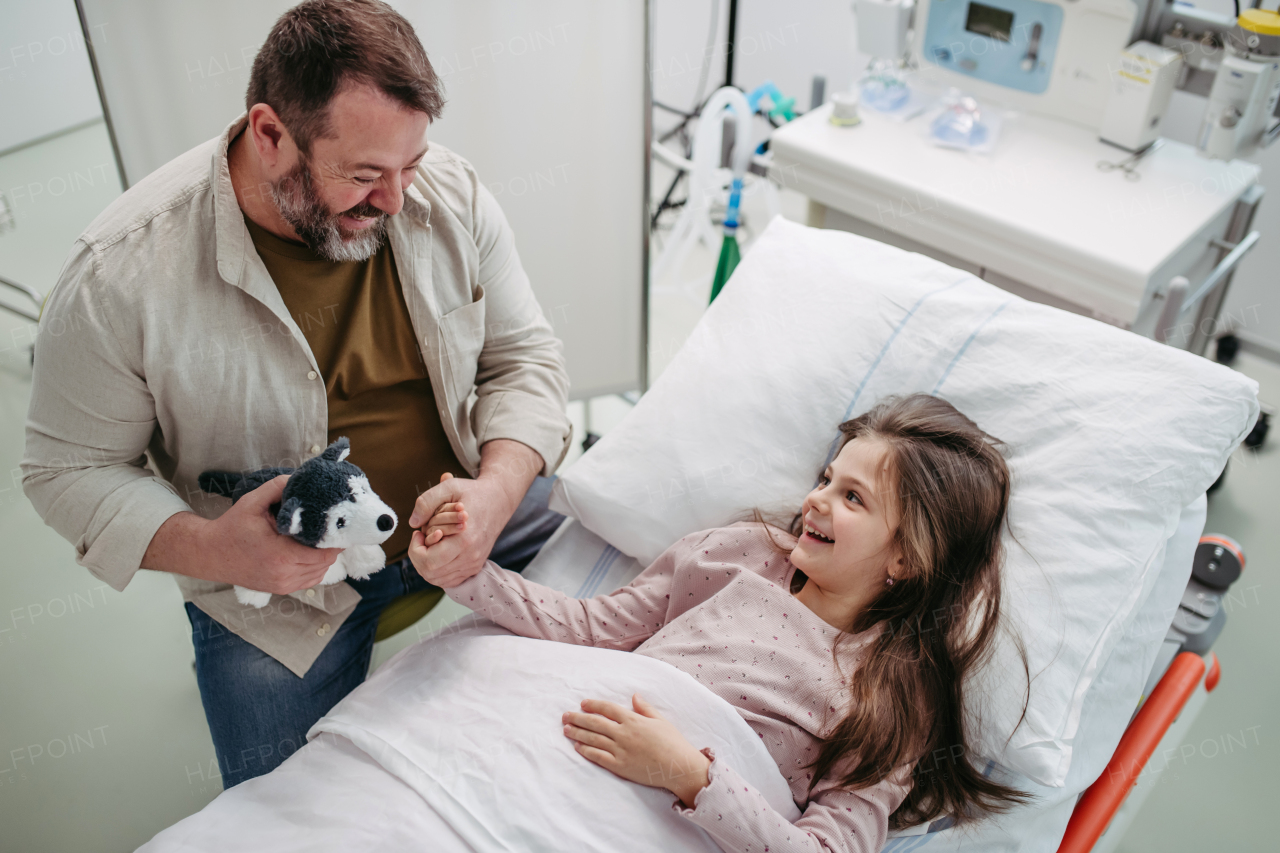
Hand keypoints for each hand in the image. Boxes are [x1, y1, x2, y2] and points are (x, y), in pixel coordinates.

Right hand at [196, 475, 343, 593]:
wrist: (210, 554)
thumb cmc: (231, 528)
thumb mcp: (252, 502)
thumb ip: (277, 487)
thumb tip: (299, 477)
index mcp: (281, 555)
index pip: (325, 553)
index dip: (334, 539)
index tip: (335, 524)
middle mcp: (284, 574)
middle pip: (325, 562)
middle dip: (330, 546)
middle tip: (329, 528)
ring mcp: (283, 585)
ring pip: (320, 573)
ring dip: (323, 557)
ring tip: (318, 539)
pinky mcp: (281, 589)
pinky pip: (309, 580)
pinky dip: (314, 567)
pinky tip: (307, 552)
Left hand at [407, 472, 511, 587]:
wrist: (499, 500)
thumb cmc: (473, 493)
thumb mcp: (449, 488)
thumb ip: (426, 502)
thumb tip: (413, 524)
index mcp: (465, 540)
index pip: (428, 561)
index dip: (415, 549)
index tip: (418, 532)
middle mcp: (471, 557)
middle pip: (430, 573)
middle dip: (417, 557)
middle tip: (421, 538)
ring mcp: (474, 564)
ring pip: (438, 579)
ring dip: (425, 564)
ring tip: (428, 544)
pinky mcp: (475, 567)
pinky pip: (449, 580)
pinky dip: (437, 571)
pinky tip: (436, 553)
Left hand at [562, 694, 710, 807]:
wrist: (678, 766)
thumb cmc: (672, 742)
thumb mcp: (660, 720)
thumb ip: (645, 708)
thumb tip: (634, 696)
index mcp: (633, 720)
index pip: (607, 709)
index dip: (593, 705)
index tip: (582, 704)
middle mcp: (624, 733)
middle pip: (595, 723)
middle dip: (578, 718)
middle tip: (565, 716)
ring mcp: (620, 750)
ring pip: (593, 739)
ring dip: (578, 734)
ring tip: (566, 729)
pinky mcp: (620, 766)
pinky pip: (599, 757)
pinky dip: (586, 751)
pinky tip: (577, 747)